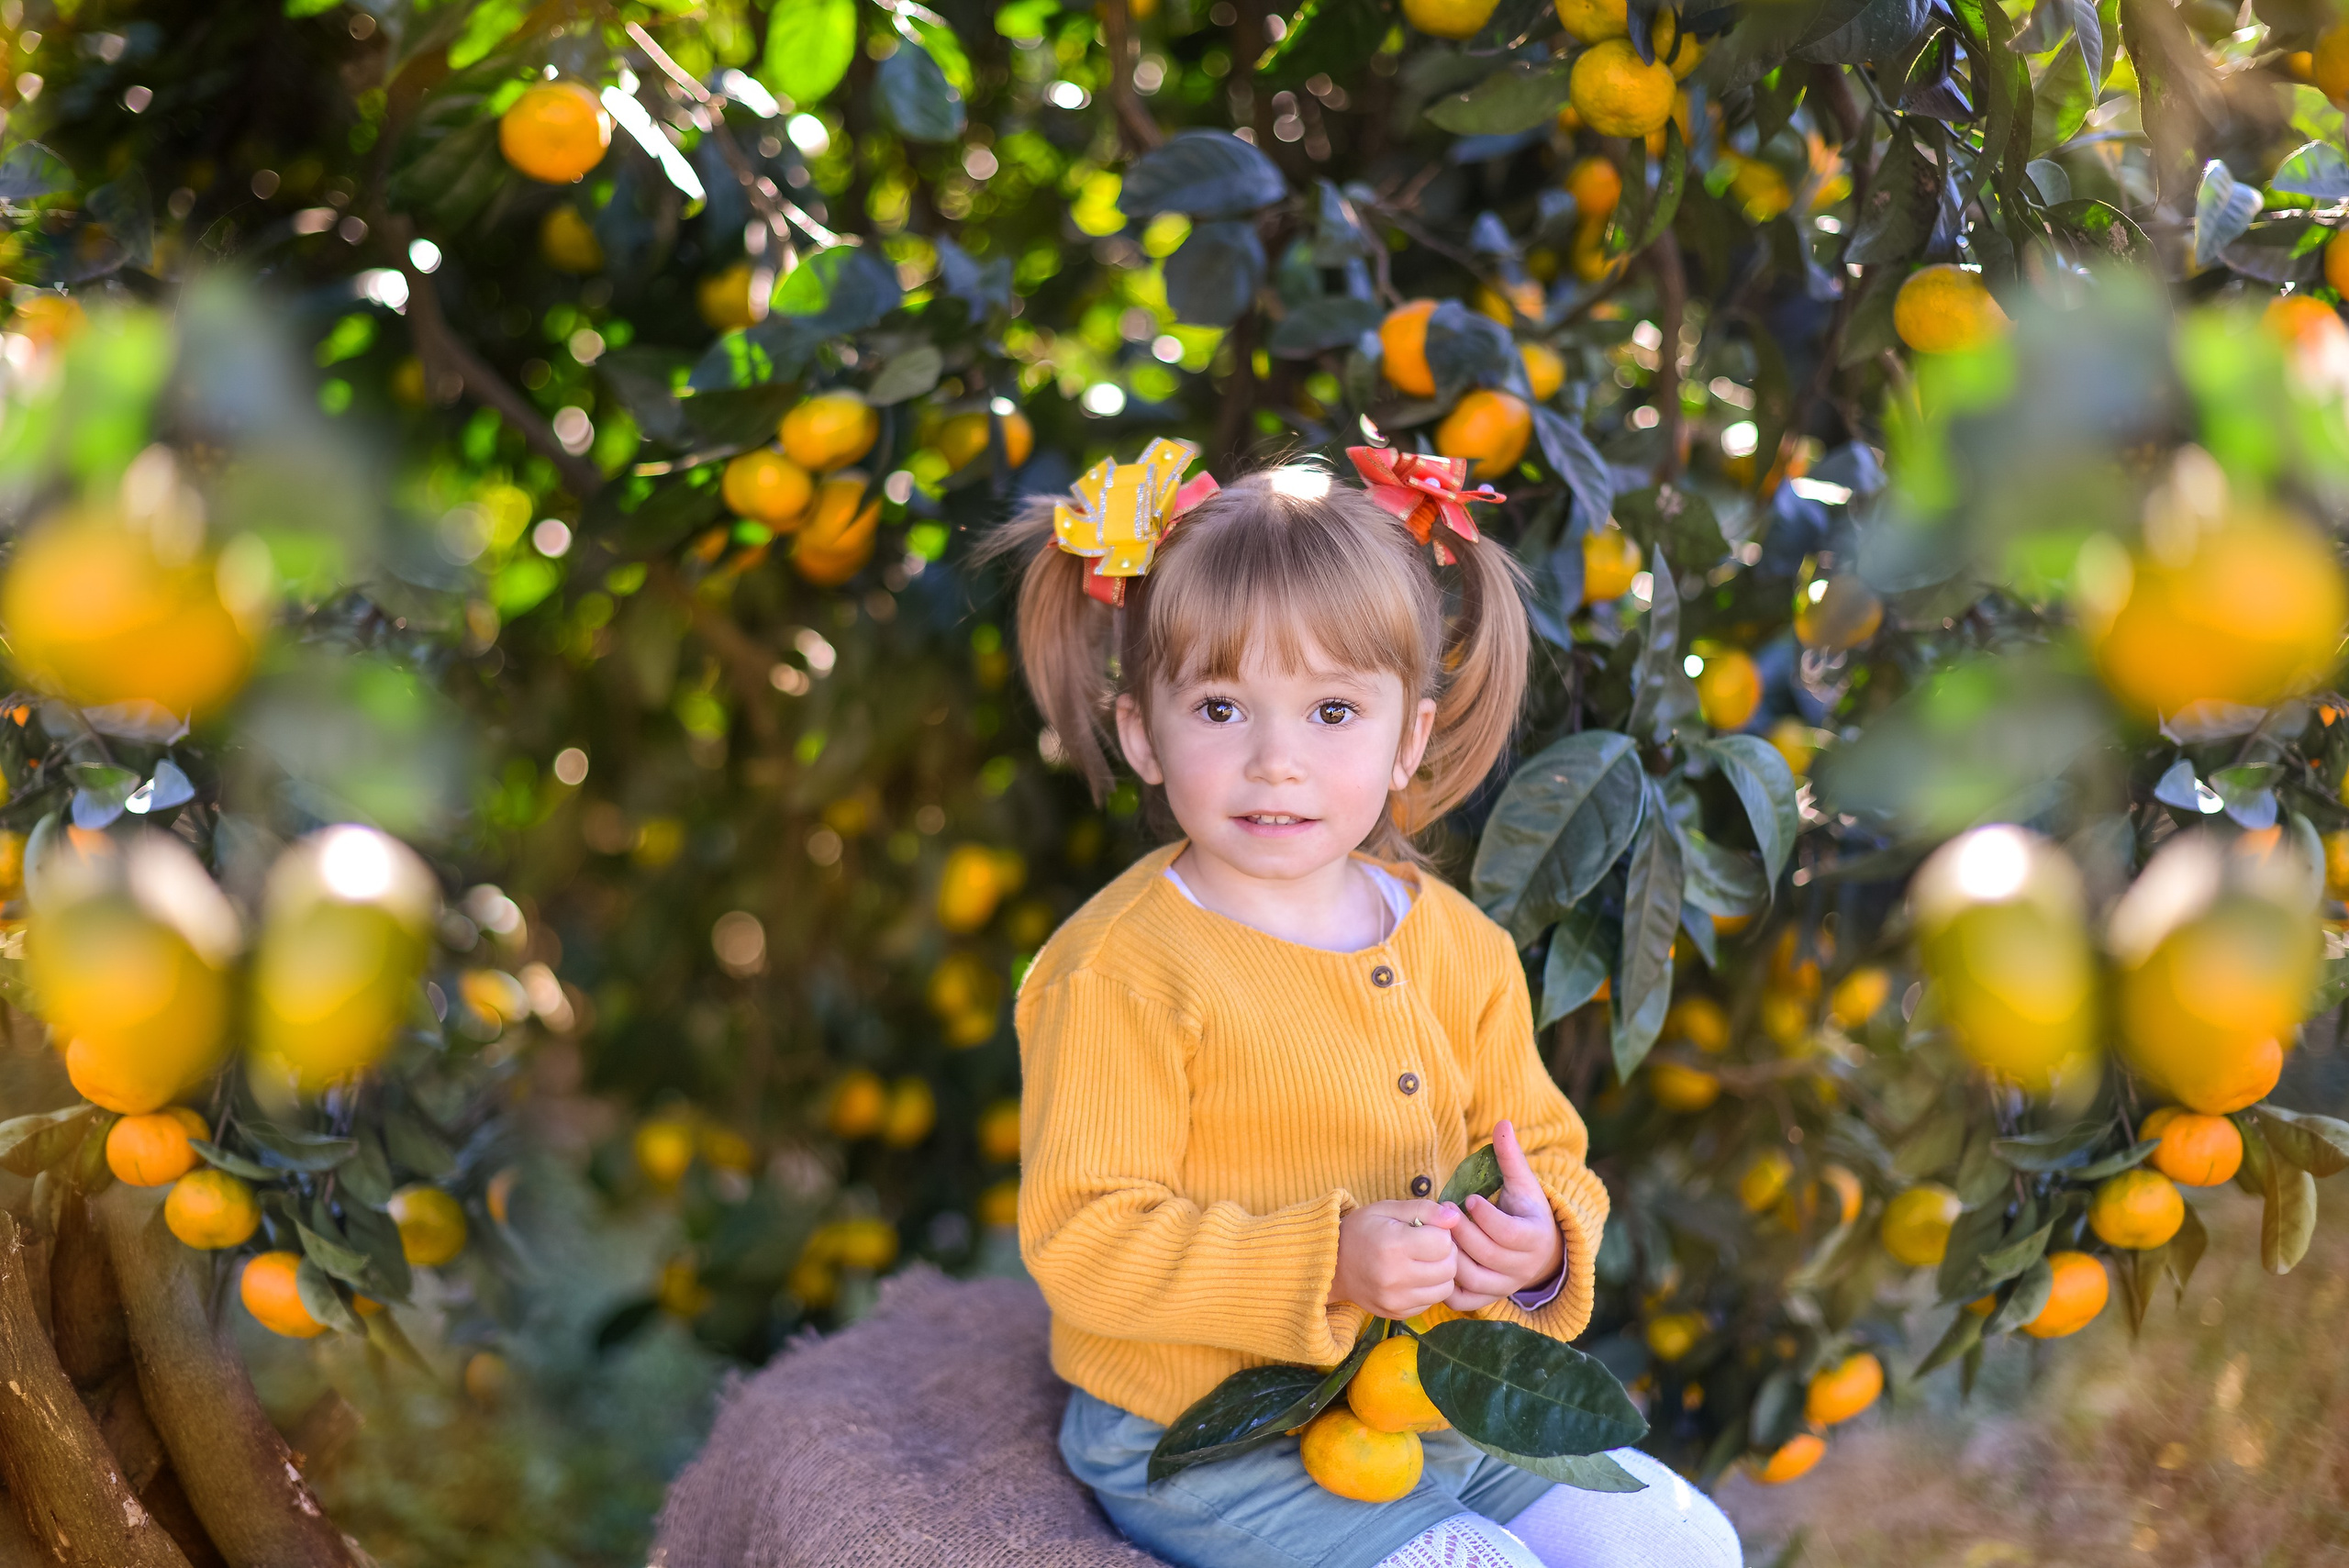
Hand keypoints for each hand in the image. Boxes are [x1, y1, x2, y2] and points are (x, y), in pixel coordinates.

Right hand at [1330, 1200, 1459, 1319]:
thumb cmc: (1361, 1231)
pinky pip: (1431, 1302)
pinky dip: (1429, 1288)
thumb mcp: (1387, 1209)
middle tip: (1428, 1244)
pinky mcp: (1397, 1314)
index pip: (1443, 1242)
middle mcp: (1395, 1277)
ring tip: (1423, 1261)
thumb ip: (1423, 1209)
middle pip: (1449, 1267)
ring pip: (1446, 1288)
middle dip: (1445, 1253)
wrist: (1332, 1265)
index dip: (1440, 1232)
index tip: (1426, 1229)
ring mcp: (1396, 1300)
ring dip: (1441, 1273)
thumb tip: (1454, 1218)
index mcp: (1393, 1245)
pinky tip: (1413, 1276)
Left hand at [1446, 1120, 1563, 1311]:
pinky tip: (1434, 1260)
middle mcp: (1522, 1267)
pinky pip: (1463, 1299)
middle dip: (1463, 1232)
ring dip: (1451, 1255)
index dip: (1486, 1216)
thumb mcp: (1522, 1183)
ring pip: (1473, 1278)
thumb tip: (1503, 1122)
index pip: (1509, 1233)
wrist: (1536, 1251)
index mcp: (1535, 1237)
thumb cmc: (1524, 1210)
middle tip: (1444, 1211)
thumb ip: (1510, 1156)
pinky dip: (1446, 1285)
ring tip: (1437, 1232)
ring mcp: (1504, 1286)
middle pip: (1488, 1254)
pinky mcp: (1486, 1299)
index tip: (1468, 1198)